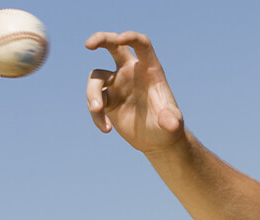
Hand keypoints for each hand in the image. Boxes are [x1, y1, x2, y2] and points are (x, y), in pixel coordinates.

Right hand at [85, 31, 184, 152]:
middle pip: (113, 45)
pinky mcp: (107, 100)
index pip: (141, 45)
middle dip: (100, 39)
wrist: (157, 141)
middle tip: (88, 45)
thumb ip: (171, 121)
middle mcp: (131, 71)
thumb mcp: (172, 125)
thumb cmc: (168, 127)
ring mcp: (117, 84)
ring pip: (96, 78)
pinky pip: (94, 102)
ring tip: (97, 110)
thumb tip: (170, 124)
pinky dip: (96, 115)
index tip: (120, 38)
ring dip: (92, 93)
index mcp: (149, 69)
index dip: (131, 38)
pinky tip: (106, 129)